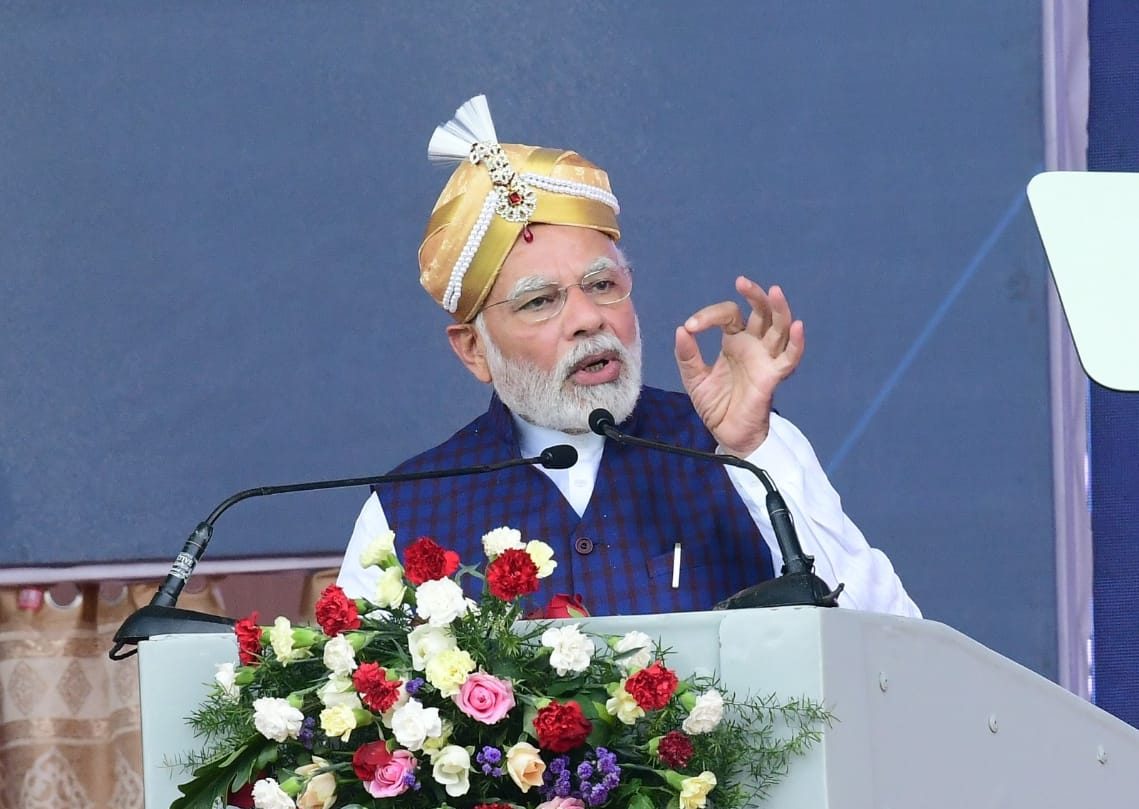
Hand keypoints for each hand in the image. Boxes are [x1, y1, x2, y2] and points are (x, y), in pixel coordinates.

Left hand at [674, 276, 804, 455]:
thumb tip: (681, 330)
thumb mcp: (694, 379)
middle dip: (754, 295)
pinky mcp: (773, 376)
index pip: (728, 315)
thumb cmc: (716, 405)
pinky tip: (797, 326)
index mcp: (734, 341)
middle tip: (742, 282)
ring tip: (774, 290)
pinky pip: (790, 357)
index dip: (709, 316)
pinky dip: (797, 342)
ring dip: (779, 308)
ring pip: (780, 327)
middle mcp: (753, 345)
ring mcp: (765, 358)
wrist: (727, 434)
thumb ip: (688, 356)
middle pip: (761, 312)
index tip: (691, 327)